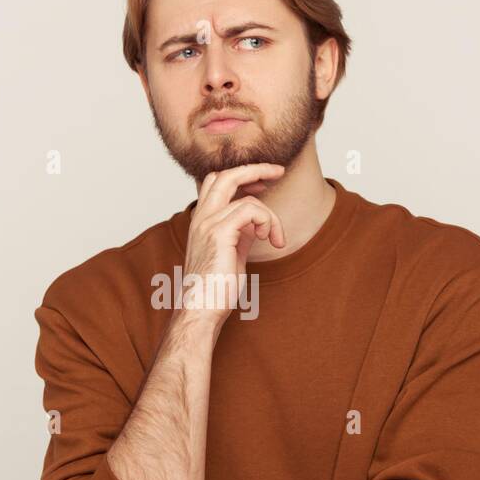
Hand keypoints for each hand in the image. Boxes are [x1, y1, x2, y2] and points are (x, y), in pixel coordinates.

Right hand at [179, 163, 286, 333]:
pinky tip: (268, 239)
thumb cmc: (215, 289)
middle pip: (225, 175)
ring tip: (276, 237)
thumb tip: (256, 225)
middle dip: (255, 169)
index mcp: (201, 221)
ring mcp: (207, 224)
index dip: (242, 176)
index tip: (264, 184)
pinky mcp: (219, 233)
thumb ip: (241, 235)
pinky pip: (250, 210)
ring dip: (269, 214)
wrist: (201, 310)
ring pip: (244, 195)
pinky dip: (266, 221)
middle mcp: (201, 218)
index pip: (217, 182)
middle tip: (278, 172)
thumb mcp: (232, 255)